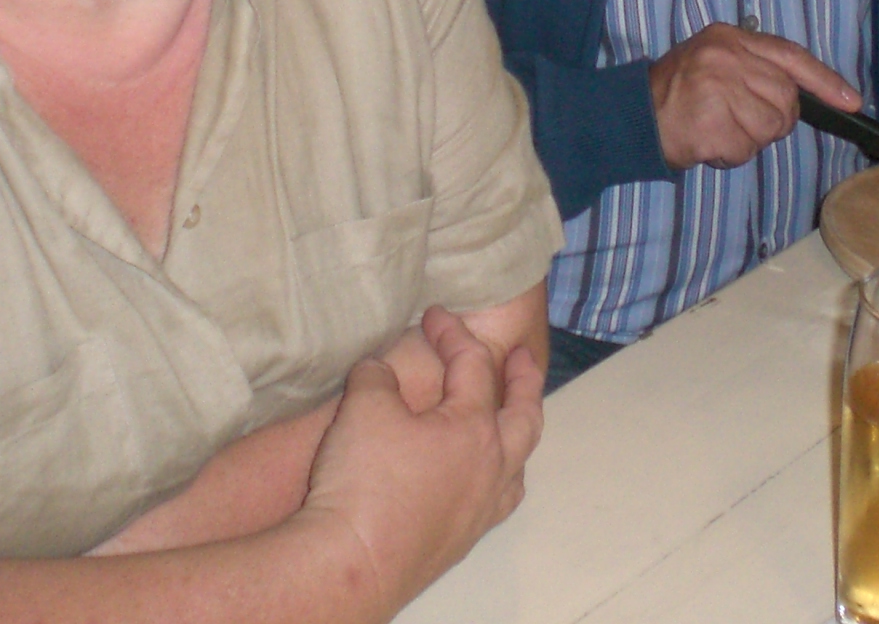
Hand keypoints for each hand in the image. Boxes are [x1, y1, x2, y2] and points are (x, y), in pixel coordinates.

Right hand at [299, 306, 544, 617]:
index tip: (435, 314)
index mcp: (475, 428)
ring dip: (517, 437)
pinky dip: (495, 481)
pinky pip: (494, 502)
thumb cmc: (363, 480)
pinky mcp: (460, 542)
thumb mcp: (363, 407)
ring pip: (517, 467)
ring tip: (511, 424)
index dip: (453, 333)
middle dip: (525, 382)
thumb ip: (376, 376)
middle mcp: (491, 469)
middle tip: (523, 358)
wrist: (352, 563)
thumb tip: (378, 372)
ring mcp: (480, 510)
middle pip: (525, 416)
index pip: (473, 365)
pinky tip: (475, 483)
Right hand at [648, 25, 861, 169]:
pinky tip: (709, 142)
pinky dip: (731, 155)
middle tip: (741, 119)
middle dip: (773, 118)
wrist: (632, 116)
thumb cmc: (677, 91)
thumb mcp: (714, 59)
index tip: (851, 100)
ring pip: (770, 127)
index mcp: (730, 38)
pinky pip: (745, 150)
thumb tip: (804, 94)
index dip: (824, 80)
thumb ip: (756, 67)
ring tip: (720, 128)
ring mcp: (716, 91)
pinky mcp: (709, 125)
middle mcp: (725, 58)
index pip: (790, 56)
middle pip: (785, 98)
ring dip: (750, 139)